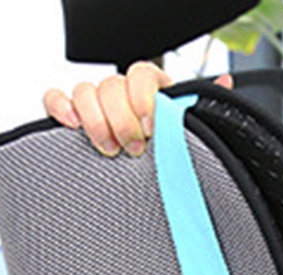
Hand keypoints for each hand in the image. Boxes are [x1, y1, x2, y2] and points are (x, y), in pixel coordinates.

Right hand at [42, 62, 232, 157]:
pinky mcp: (71, 119)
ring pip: (85, 90)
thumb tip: (226, 83)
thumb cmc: (169, 160)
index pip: (141, 73)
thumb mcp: (189, 136)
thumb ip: (200, 109)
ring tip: (111, 150)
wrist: (147, 192)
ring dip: (96, 121)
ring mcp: (95, 105)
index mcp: (151, 92)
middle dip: (123, 119)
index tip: (151, 127)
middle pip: (111, 84)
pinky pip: (55, 99)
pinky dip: (61, 108)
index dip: (143, 98)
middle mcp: (122, 94)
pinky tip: (73, 127)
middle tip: (135, 149)